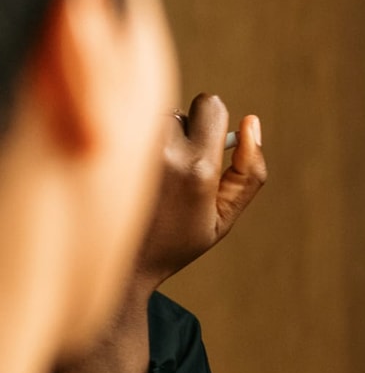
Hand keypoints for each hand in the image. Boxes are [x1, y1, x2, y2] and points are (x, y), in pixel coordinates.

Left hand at [133, 92, 267, 292]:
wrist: (121, 267)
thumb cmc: (178, 241)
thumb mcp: (226, 216)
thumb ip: (249, 171)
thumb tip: (251, 121)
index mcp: (199, 168)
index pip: (211, 105)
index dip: (212, 119)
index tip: (207, 139)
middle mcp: (164, 154)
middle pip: (179, 110)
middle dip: (182, 131)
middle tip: (176, 167)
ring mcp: (129, 153)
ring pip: (148, 120)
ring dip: (152, 138)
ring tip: (149, 175)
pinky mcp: (103, 155)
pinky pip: (120, 128)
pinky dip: (126, 143)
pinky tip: (125, 175)